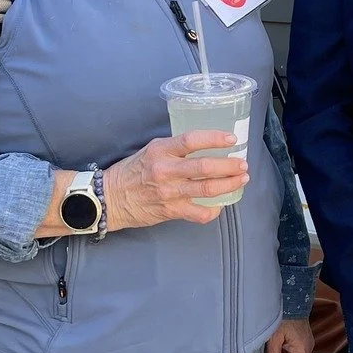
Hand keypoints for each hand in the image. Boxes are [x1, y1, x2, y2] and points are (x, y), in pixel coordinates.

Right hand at [103, 131, 247, 228]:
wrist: (109, 198)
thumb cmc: (132, 171)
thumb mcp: (151, 150)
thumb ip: (175, 148)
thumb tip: (205, 145)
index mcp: (161, 151)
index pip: (192, 140)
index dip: (215, 138)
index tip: (232, 140)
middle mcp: (166, 170)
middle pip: (205, 167)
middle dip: (230, 166)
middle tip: (243, 164)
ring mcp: (169, 192)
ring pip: (207, 189)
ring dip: (229, 185)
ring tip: (241, 180)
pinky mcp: (170, 211)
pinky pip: (199, 213)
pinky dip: (213, 211)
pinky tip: (220, 205)